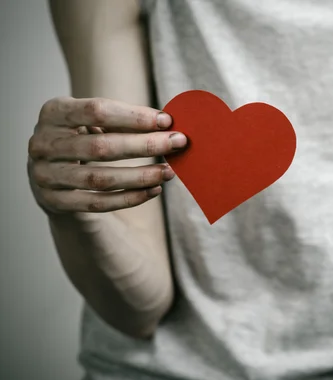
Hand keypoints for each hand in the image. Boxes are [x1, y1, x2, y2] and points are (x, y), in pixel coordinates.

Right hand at [28, 97, 186, 214]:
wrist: (50, 173)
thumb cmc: (82, 139)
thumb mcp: (92, 122)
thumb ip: (122, 121)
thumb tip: (166, 124)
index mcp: (53, 112)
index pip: (97, 110)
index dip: (134, 117)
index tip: (166, 121)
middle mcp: (42, 142)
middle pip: (101, 147)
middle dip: (145, 146)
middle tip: (177, 144)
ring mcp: (44, 174)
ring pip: (100, 178)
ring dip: (140, 176)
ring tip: (168, 172)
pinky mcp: (53, 201)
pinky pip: (97, 203)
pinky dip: (129, 198)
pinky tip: (154, 190)